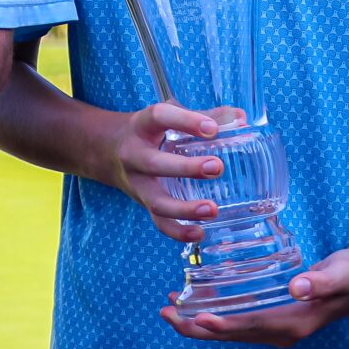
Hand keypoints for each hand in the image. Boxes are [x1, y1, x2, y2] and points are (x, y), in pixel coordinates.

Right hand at [101, 102, 232, 243]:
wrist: (106, 149)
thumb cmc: (149, 131)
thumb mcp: (168, 116)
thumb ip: (204, 116)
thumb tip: (241, 118)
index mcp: (142, 125)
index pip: (160, 117)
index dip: (185, 122)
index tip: (211, 129)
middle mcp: (134, 154)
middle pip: (156, 164)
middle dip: (186, 168)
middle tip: (216, 167)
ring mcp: (137, 183)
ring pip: (156, 201)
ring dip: (184, 209)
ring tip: (212, 210)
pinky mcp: (143, 203)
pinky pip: (158, 222)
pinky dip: (178, 231)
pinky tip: (200, 233)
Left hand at [161, 246, 348, 346]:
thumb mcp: (340, 273)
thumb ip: (321, 280)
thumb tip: (298, 288)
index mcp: (293, 324)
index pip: (251, 326)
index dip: (223, 324)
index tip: (196, 318)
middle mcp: (280, 332)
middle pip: (232, 333)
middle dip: (196, 326)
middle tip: (164, 312)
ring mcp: (275, 328)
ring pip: (229, 330)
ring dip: (198, 321)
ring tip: (168, 306)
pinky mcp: (271, 319)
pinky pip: (236, 321)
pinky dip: (213, 313)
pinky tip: (193, 301)